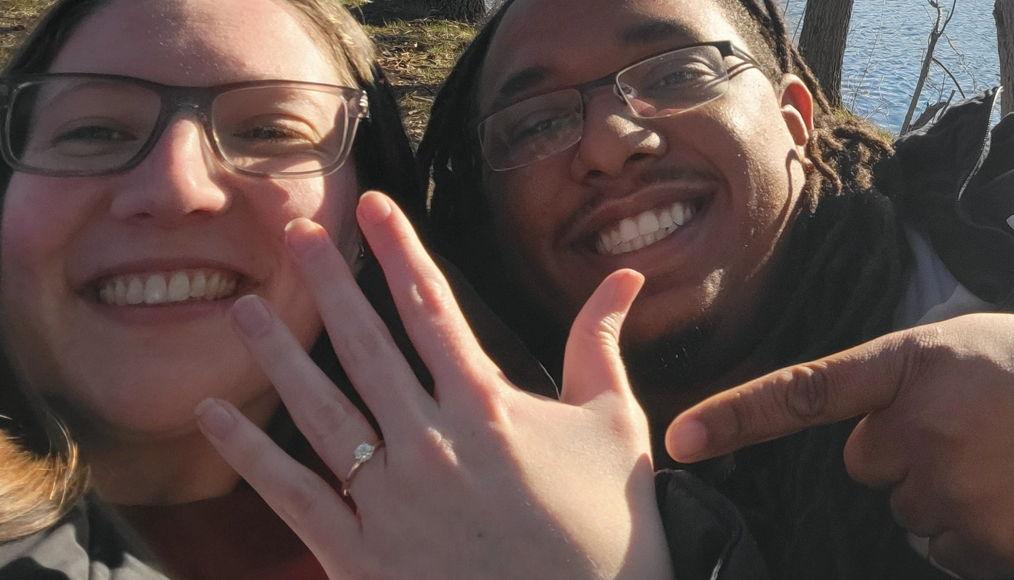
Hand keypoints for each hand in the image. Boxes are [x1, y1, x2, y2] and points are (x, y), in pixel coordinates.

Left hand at [196, 192, 669, 579]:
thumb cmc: (611, 534)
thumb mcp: (618, 429)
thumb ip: (602, 346)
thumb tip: (624, 277)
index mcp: (489, 405)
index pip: (431, 307)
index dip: (399, 249)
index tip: (372, 205)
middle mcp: (431, 441)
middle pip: (365, 344)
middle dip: (327, 282)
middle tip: (295, 231)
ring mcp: (391, 498)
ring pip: (319, 409)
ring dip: (277, 355)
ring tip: (243, 308)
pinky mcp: (363, 554)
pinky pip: (293, 494)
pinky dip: (248, 455)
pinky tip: (212, 416)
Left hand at [665, 314, 1013, 578]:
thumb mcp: (972, 342)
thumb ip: (905, 378)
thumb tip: (864, 437)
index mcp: (914, 364)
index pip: (807, 390)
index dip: (738, 416)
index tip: (677, 438)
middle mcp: (922, 427)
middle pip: (867, 464)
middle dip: (905, 454)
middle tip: (976, 430)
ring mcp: (952, 489)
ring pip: (906, 510)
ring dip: (942, 496)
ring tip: (1007, 461)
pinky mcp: (982, 543)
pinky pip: (946, 548)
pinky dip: (974, 534)